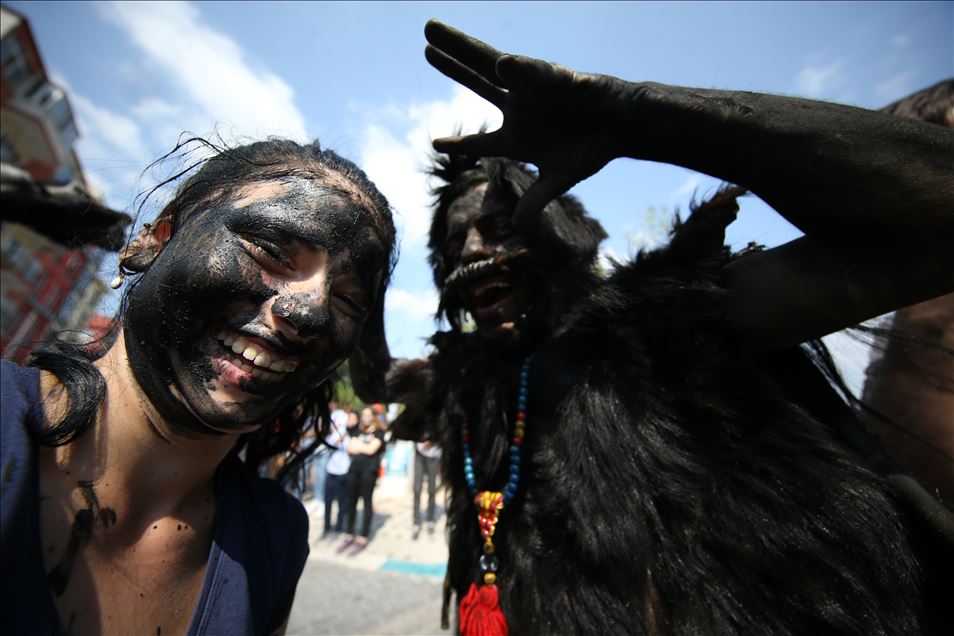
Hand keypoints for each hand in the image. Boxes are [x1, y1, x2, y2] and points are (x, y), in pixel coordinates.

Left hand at [425, 20, 640, 231]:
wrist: (624, 126)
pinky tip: (502, 63)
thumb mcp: (559, 179)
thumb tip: (518, 227)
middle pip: (476, 80)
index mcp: (516, 137)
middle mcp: (519, 107)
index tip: (435, 142)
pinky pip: (536, 73)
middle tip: (426, 35)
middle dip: (451, 61)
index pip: (480, 142)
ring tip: (435, 32)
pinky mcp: (558, 78)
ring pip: (491, 63)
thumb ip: (536, 201)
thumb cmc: (591, 147)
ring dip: (463, 47)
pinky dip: (520, 69)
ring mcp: (533, 90)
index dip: (458, 143)